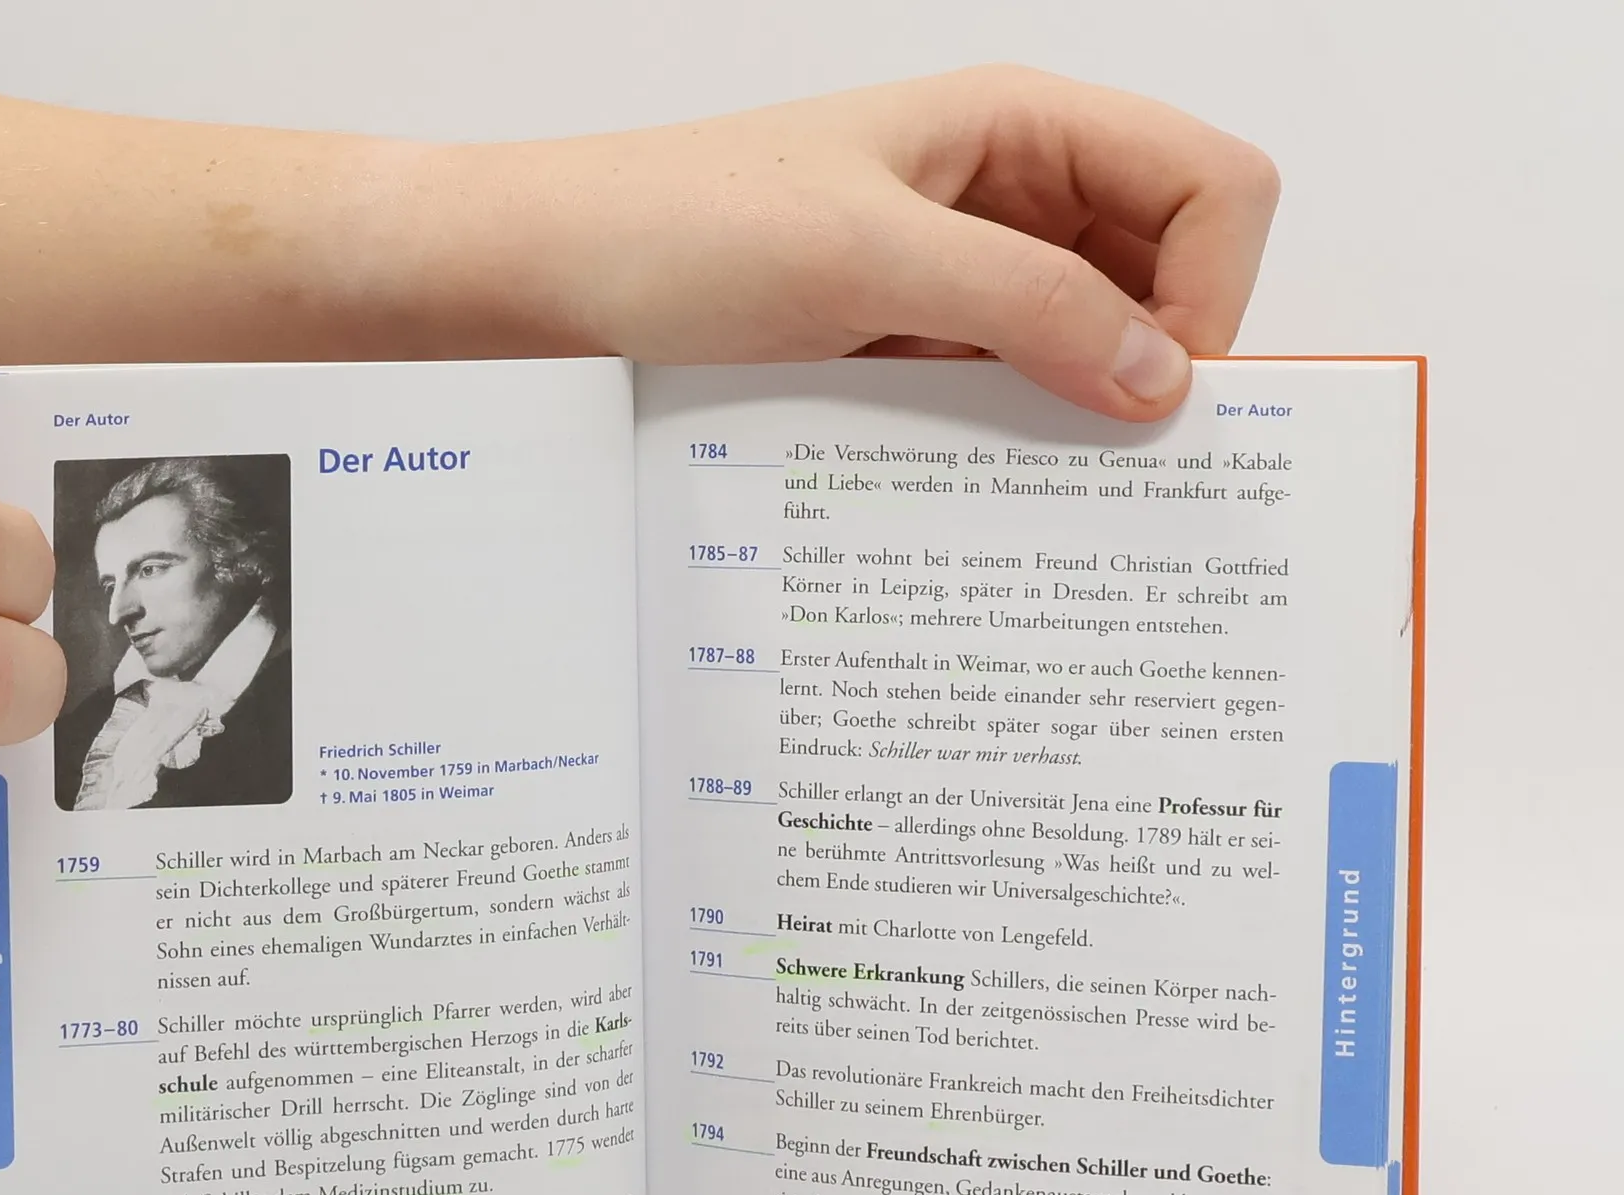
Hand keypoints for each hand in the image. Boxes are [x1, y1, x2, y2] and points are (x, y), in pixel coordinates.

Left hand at [469, 65, 1278, 419]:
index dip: (1215, 290)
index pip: (1211, 185)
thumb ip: (1026, 303)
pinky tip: (989, 478)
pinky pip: (1015, 382)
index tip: (1161, 394)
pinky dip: (1023, 429)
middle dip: (1164, 361)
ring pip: (1095, 339)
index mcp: (1023, 126)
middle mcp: (1014, 191)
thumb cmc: (687, 227)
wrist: (566, 273)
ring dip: (1090, 407)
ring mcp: (968, 268)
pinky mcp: (922, 335)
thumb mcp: (868, 259)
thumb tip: (1161, 376)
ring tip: (1051, 481)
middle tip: (1123, 460)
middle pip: (1170, 269)